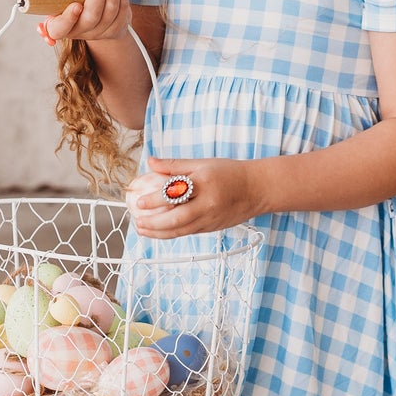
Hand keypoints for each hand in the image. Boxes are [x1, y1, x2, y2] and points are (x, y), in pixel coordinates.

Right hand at [36, 0, 130, 45]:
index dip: (68, 18)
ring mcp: (98, 34)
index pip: (59, 29)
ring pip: (110, 14)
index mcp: (59, 24)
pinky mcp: (115, 31)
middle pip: (90, 19)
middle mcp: (78, 33)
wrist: (99, 9)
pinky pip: (123, 13)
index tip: (77, 5)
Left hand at [126, 156, 262, 237]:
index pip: (176, 193)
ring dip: (159, 233)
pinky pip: (188, 232)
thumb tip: (150, 162)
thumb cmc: (229, 173)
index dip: (156, 199)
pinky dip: (171, 233)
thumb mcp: (203, 163)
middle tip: (137, 222)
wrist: (257, 189)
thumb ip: (175, 165)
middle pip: (177, 219)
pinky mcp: (213, 228)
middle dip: (154, 223)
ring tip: (142, 230)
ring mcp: (211, 219)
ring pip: (181, 230)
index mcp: (205, 183)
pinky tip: (159, 232)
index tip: (140, 201)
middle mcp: (208, 204)